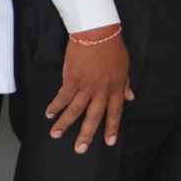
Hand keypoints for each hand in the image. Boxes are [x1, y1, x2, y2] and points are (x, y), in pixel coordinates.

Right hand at [47, 26, 132, 152]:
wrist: (97, 32)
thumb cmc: (112, 46)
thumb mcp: (124, 66)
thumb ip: (126, 84)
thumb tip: (131, 97)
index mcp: (116, 88)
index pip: (115, 112)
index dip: (112, 128)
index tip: (109, 142)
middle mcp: (101, 91)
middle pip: (94, 116)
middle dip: (86, 134)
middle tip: (80, 149)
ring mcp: (86, 86)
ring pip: (75, 110)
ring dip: (64, 123)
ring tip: (55, 135)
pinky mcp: (72, 79)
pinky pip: (63, 96)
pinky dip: (55, 106)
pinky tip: (48, 113)